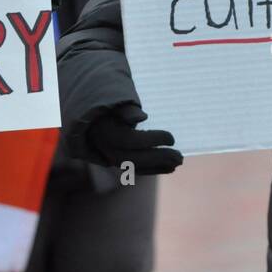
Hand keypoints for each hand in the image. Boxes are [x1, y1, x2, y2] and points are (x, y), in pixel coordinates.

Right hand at [68, 102, 183, 174]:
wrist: (91, 115)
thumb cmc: (108, 104)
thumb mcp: (115, 102)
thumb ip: (127, 109)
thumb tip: (142, 116)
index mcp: (105, 131)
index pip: (131, 140)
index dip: (152, 140)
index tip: (172, 137)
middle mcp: (105, 148)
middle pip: (134, 158)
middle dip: (158, 158)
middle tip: (180, 157)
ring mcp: (109, 157)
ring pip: (135, 166)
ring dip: (158, 165)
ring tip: (178, 162)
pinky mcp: (116, 161)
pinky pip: (135, 168)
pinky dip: (152, 169)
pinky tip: (170, 168)